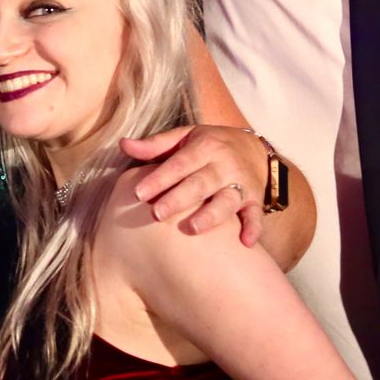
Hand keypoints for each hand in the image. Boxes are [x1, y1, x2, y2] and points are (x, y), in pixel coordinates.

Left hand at [120, 125, 267, 245]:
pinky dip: (253, 228)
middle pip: (201, 182)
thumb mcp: (185, 137)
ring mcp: (242, 183)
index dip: (160, 178)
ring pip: (228, 200)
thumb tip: (123, 144)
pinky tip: (245, 243)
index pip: (180, 163)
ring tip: (192, 229)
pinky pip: (256, 214)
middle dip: (180, 198)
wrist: (253, 149)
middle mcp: (225, 164)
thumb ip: (155, 144)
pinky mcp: (255, 199)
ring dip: (212, 215)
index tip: (138, 193)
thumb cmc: (209, 145)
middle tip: (157, 214)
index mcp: (205, 147)